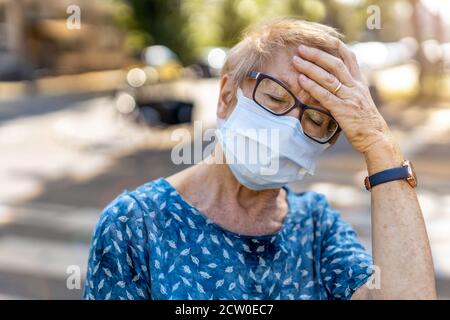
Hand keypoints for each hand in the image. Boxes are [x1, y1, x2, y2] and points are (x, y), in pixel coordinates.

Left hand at [292, 41, 394, 155]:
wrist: (376, 138)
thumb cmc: (365, 122)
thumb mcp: (360, 101)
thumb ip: (350, 89)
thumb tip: (336, 82)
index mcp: (360, 83)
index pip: (350, 58)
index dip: (336, 47)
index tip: (322, 38)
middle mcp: (355, 87)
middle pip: (335, 64)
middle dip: (317, 54)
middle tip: (301, 48)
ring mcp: (349, 98)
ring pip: (328, 77)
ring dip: (310, 67)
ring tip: (296, 61)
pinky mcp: (342, 110)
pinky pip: (325, 95)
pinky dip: (312, 86)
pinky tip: (301, 80)